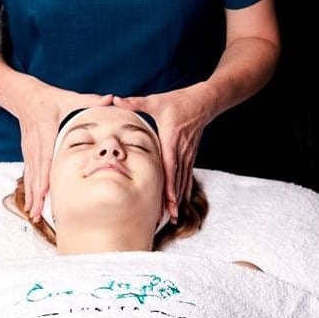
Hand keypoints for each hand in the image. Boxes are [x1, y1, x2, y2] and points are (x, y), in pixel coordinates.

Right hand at [16, 83, 112, 221]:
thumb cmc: (53, 100)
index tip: (44, 196)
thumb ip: (91, 101)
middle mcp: (37, 145)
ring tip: (33, 215)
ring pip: (30, 177)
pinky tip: (30, 204)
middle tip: (37, 215)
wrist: (27, 97)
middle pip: (36, 174)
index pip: (45, 159)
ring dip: (31, 196)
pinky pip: (28, 174)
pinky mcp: (28, 153)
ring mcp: (30, 150)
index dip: (44, 178)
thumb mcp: (71, 99)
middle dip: (36, 195)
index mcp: (47, 133)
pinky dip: (29, 190)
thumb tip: (111, 99)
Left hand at [113, 86, 210, 221]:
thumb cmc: (178, 101)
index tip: (168, 202)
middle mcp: (181, 150)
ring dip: (179, 198)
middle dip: (173, 200)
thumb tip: (115, 99)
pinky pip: (186, 175)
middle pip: (177, 178)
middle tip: (168, 218)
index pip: (170, 166)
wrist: (203, 102)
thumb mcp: (156, 101)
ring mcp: (187, 153)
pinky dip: (184, 190)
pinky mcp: (189, 154)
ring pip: (183, 179)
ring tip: (173, 216)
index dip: (169, 185)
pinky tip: (181, 202)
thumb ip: (135, 103)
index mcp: (171, 138)